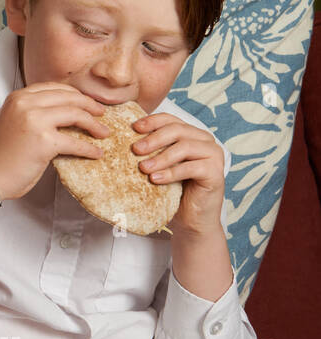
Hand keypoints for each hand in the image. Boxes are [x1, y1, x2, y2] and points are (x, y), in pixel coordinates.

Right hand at [0, 83, 109, 200]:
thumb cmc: (1, 152)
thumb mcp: (14, 120)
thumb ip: (34, 111)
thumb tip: (67, 113)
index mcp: (19, 97)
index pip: (55, 88)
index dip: (76, 95)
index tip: (88, 103)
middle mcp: (26, 104)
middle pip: (69, 98)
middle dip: (90, 106)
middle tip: (102, 115)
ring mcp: (35, 121)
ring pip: (76, 115)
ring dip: (94, 125)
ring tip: (103, 133)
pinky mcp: (44, 141)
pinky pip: (75, 142)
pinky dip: (89, 149)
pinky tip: (96, 153)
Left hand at [131, 112, 224, 234]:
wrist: (190, 219)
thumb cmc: (171, 190)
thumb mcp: (158, 166)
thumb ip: (150, 151)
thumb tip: (122, 138)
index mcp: (190, 134)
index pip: (171, 119)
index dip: (152, 121)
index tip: (133, 128)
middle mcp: (205, 140)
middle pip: (177, 130)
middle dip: (153, 138)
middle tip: (135, 149)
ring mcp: (214, 155)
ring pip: (185, 147)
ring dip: (161, 157)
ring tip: (143, 168)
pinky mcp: (216, 172)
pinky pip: (192, 167)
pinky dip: (171, 173)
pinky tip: (155, 180)